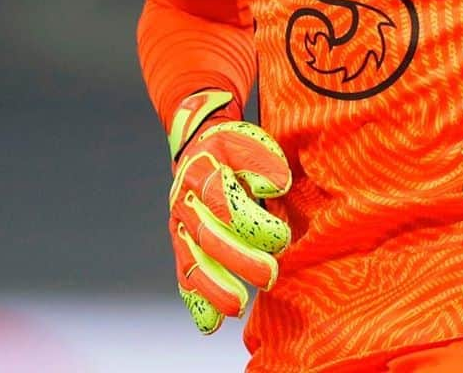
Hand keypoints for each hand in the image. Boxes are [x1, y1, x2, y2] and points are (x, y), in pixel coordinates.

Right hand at [167, 91, 291, 332]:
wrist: (197, 145)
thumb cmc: (231, 147)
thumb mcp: (247, 141)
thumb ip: (264, 161)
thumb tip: (278, 185)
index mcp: (202, 171)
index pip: (223, 201)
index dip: (252, 222)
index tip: (282, 237)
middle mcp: (185, 200)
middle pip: (208, 235)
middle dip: (238, 259)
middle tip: (270, 275)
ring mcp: (180, 224)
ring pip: (192, 260)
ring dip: (213, 286)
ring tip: (237, 306)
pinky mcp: (181, 244)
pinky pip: (184, 274)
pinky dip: (196, 299)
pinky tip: (210, 322)